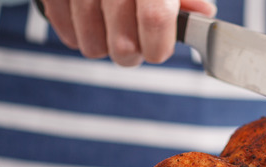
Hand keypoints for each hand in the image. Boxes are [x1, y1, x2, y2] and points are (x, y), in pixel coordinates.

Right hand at [41, 0, 216, 66]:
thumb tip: (201, 14)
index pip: (155, 18)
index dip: (158, 45)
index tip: (158, 51)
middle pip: (122, 43)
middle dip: (132, 54)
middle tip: (135, 48)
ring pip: (92, 44)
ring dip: (104, 46)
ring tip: (112, 33)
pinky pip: (63, 28)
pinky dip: (77, 34)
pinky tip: (90, 24)